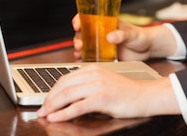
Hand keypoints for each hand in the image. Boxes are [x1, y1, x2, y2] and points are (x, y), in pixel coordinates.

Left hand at [36, 65, 178, 121]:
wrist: (145, 96)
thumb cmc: (126, 92)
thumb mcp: (104, 83)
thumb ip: (87, 86)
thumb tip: (68, 97)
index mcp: (93, 69)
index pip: (65, 78)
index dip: (52, 90)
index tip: (45, 100)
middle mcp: (94, 74)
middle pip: (63, 86)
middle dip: (49, 99)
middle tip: (41, 109)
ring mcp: (98, 85)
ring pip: (67, 95)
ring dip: (52, 106)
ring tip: (44, 114)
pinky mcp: (102, 98)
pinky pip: (77, 107)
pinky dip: (63, 114)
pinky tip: (56, 118)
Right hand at [72, 15, 164, 61]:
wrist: (147, 49)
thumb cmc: (140, 36)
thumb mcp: (131, 33)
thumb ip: (121, 34)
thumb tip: (110, 37)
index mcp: (106, 23)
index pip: (89, 17)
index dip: (80, 19)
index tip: (77, 24)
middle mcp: (101, 33)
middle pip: (83, 33)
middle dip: (78, 37)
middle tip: (79, 44)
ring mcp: (101, 44)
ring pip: (84, 45)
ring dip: (79, 49)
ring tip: (79, 53)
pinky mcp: (103, 56)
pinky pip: (90, 57)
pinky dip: (84, 59)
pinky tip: (82, 61)